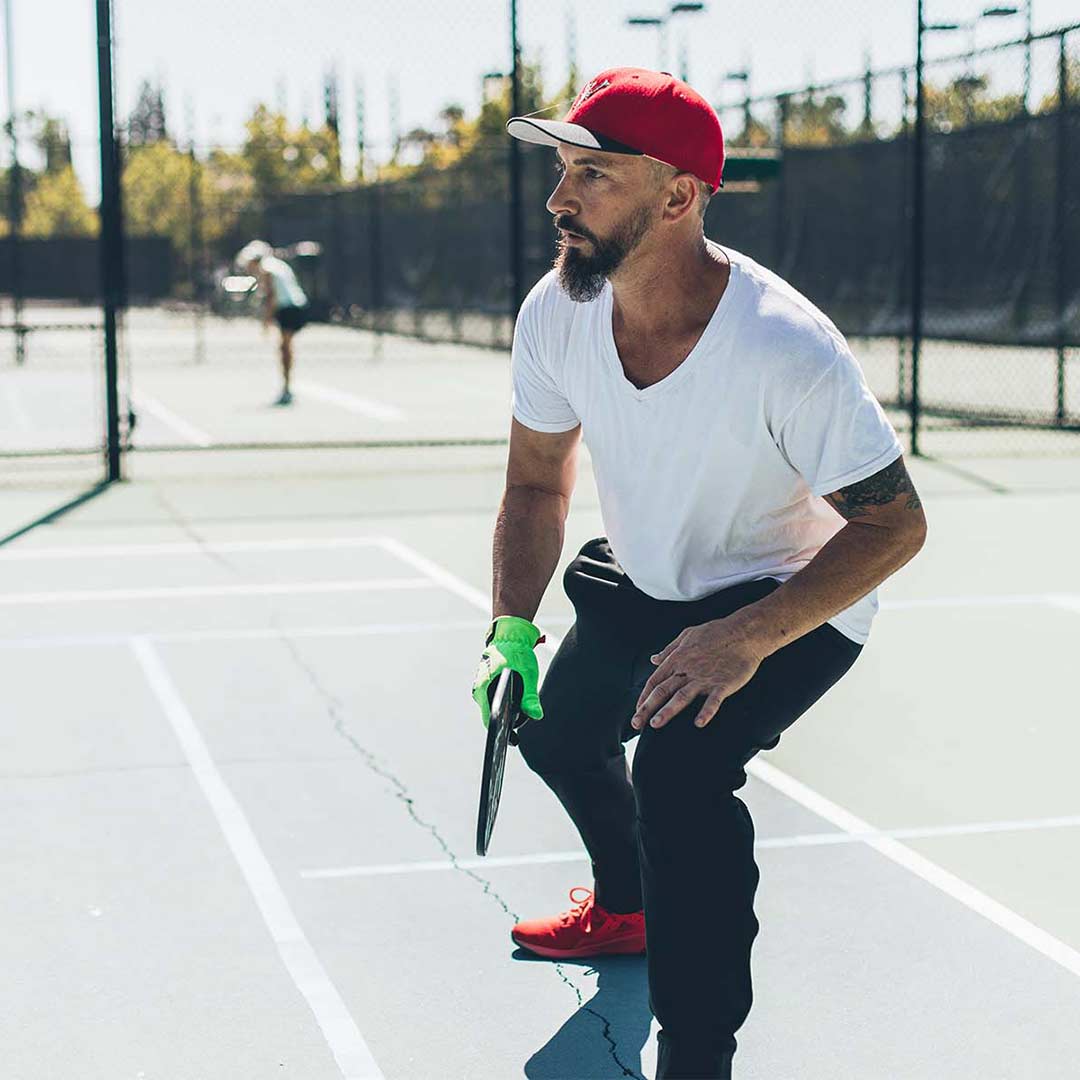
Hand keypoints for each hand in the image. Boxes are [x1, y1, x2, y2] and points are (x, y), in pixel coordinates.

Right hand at [471, 616, 544, 727]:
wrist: (509, 634)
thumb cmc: (517, 652)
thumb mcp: (527, 674)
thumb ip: (531, 696)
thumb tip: (536, 715)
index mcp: (484, 688)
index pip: (489, 719)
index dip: (499, 733)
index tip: (511, 741)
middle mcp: (479, 690)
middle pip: (492, 715)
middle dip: (507, 722)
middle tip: (522, 726)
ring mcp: (482, 687)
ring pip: (494, 707)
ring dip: (507, 712)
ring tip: (523, 712)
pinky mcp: (487, 684)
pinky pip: (494, 700)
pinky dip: (505, 704)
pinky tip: (519, 703)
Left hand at [631, 618, 766, 730]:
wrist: (744, 632)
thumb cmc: (716, 632)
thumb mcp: (687, 635)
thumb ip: (669, 649)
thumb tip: (653, 659)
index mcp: (678, 658)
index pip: (655, 680)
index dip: (644, 696)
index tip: (637, 710)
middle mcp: (687, 669)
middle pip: (663, 691)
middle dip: (647, 708)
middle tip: (636, 723)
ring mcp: (705, 678)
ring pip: (682, 696)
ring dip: (667, 711)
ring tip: (655, 724)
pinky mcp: (723, 684)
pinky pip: (713, 700)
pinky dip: (706, 711)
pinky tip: (698, 723)